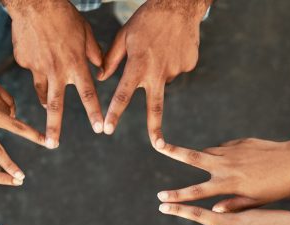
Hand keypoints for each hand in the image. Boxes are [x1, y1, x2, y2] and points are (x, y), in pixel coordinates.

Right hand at [6, 0, 103, 146]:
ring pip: (41, 93)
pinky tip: (38, 55)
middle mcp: (56, 71)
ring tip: (49, 111)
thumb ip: (95, 54)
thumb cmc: (64, 15)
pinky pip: (32, 71)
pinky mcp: (24, 63)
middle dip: (54, 128)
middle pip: (55, 106)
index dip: (94, 113)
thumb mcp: (85, 33)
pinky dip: (36, 68)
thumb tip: (101, 70)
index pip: (88, 94)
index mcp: (75, 65)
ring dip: (47, 104)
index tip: (99, 129)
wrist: (33, 2)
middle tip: (52, 145)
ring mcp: (38, 68)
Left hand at [100, 0, 209, 145]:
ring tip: (159, 47)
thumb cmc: (148, 18)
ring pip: (163, 80)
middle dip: (156, 129)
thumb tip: (100, 78)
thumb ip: (111, 59)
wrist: (181, 2)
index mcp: (138, 65)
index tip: (108, 129)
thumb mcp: (125, 36)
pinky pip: (176, 69)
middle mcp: (158, 71)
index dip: (115, 113)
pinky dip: (172, 62)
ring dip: (158, 71)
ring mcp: (176, 69)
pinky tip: (172, 46)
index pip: (123, 94)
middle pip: (156, 107)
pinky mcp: (188, 64)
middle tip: (158, 146)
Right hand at [157, 137, 289, 210]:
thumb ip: (233, 204)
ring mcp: (232, 151)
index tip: (160, 198)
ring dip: (196, 156)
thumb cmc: (278, 186)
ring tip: (190, 159)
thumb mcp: (256, 201)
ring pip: (206, 152)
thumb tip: (213, 209)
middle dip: (172, 152)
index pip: (195, 191)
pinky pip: (222, 149)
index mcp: (227, 183)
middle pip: (192, 157)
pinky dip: (219, 155)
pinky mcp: (239, 143)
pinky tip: (229, 161)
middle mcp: (225, 165)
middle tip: (156, 143)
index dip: (176, 196)